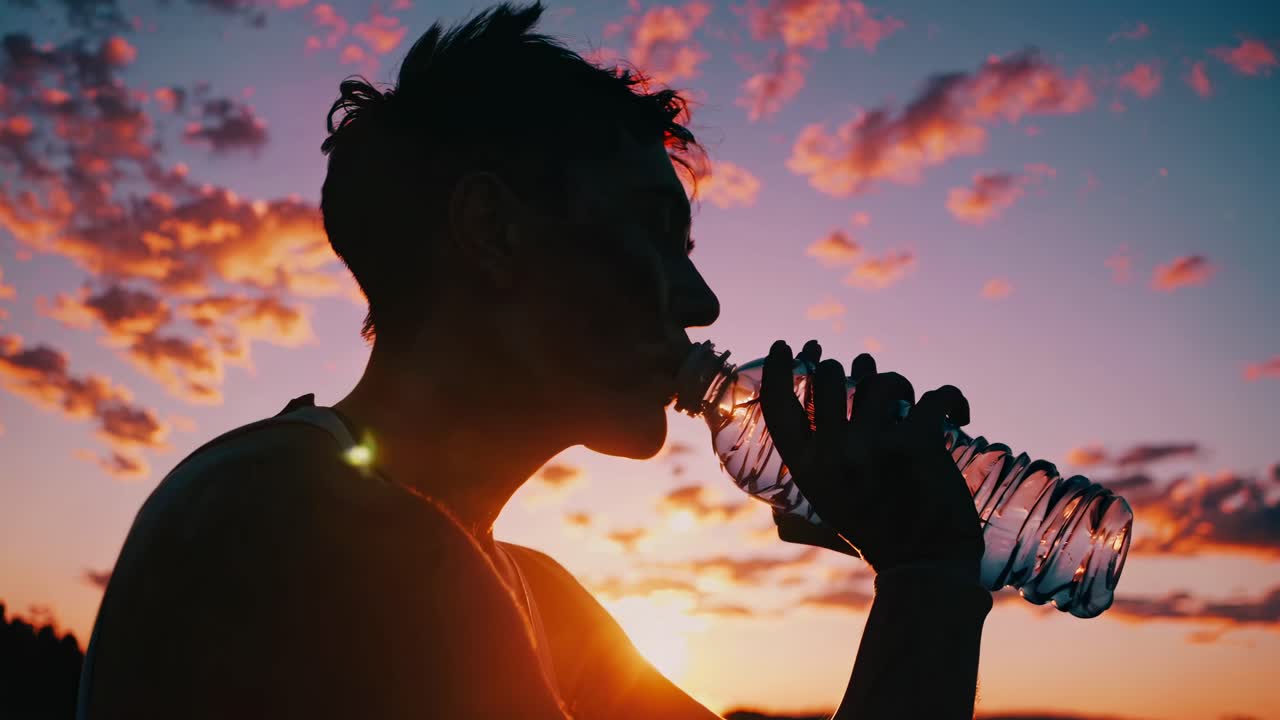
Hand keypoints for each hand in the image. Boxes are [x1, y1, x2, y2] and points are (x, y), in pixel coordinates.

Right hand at [761, 339, 983, 578]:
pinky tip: (957, 411)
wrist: (924, 567)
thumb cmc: (879, 536)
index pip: (778, 406)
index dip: (775, 370)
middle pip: (831, 377)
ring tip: (910, 405)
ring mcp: (874, 443)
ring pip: (883, 380)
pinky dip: (952, 399)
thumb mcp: (829, 503)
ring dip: (900, 386)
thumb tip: (796, 449)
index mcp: (808, 468)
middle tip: (869, 381)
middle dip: (852, 372)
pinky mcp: (918, 441)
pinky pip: (935, 395)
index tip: (783, 345)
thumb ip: (814, 469)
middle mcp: (835, 452)